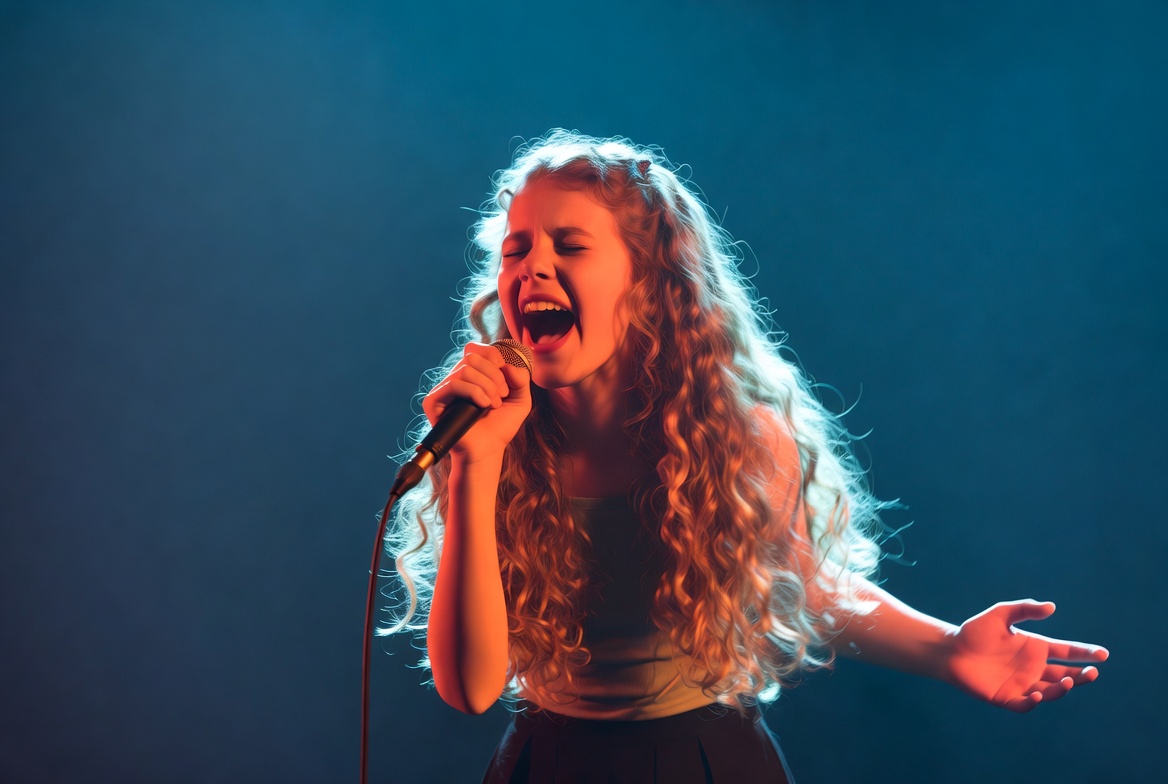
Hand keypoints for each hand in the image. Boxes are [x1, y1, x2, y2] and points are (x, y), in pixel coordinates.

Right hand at [421, 342, 531, 463]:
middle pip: (473, 357)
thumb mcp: (520, 400)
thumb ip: (520, 378)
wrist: (488, 450)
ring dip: (486, 386)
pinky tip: (482, 405)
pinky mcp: (434, 401)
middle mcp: (456, 378)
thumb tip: (506, 364)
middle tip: (501, 396)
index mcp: (472, 374)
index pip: (477, 349)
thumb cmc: (500, 427)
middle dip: (494, 376)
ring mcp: (444, 389)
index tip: (505, 378)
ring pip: (465, 370)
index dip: (494, 357)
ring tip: (493, 405)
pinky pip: (453, 384)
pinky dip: (473, 392)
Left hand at [946, 599, 1107, 711]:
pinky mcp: (1007, 697)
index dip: (1085, 653)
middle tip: (1093, 671)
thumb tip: (1051, 607)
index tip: (1103, 654)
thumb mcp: (1000, 614)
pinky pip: (1025, 704)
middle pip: (1065, 674)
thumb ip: (1024, 609)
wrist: (950, 649)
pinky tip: (1036, 693)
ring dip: (1061, 688)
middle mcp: (1033, 668)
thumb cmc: (975, 631)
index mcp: (1035, 648)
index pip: (1067, 652)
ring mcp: (1022, 684)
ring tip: (1068, 681)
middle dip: (1082, 675)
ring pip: (1050, 691)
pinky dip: (1033, 702)